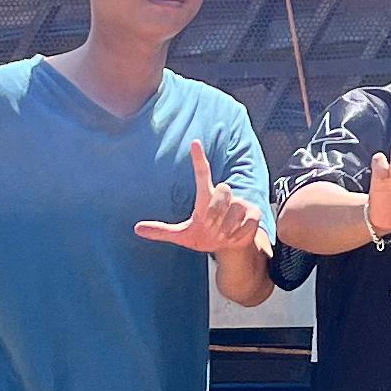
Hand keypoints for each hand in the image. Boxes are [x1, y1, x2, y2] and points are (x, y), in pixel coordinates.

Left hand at [133, 140, 267, 259]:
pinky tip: (234, 237)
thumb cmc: (205, 236)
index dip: (198, 158)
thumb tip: (136, 229)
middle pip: (223, 191)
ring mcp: (241, 203)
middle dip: (216, 213)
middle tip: (211, 229)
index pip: (202, 173)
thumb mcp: (182, 236)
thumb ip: (161, 231)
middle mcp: (224, 195)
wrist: (229, 248)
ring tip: (222, 235)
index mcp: (206, 197)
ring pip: (233, 212)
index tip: (194, 142)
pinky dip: (236, 235)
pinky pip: (245, 223)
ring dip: (225, 229)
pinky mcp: (254, 213)